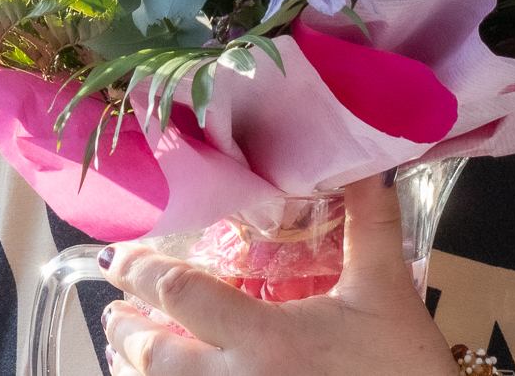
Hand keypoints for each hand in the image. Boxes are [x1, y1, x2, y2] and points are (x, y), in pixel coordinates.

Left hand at [100, 173, 457, 375]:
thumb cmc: (402, 371)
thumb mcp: (386, 290)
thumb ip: (369, 222)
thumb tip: (366, 160)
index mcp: (264, 340)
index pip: (182, 297)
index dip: (142, 274)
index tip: (116, 258)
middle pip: (157, 360)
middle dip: (129, 331)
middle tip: (112, 311)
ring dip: (139, 372)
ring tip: (123, 353)